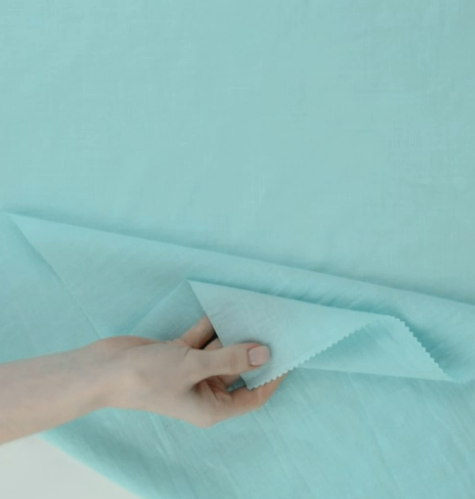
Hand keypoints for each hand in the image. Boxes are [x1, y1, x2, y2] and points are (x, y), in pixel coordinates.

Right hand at [92, 316, 285, 427]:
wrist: (104, 369)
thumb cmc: (148, 377)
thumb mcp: (194, 367)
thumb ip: (231, 359)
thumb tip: (265, 353)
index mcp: (211, 407)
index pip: (252, 396)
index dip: (272, 379)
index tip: (288, 356)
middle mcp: (204, 390)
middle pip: (237, 370)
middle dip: (250, 349)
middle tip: (270, 326)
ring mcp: (190, 371)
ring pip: (219, 351)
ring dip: (230, 334)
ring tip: (250, 312)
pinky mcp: (178, 354)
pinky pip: (201, 339)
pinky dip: (208, 326)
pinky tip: (220, 308)